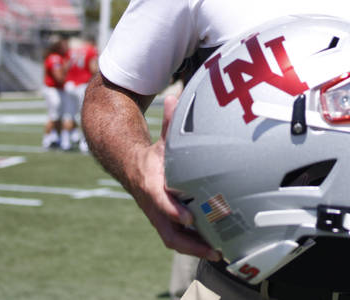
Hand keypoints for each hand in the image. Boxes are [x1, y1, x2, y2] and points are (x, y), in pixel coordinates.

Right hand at [129, 92, 220, 261]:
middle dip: (189, 241)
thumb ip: (171, 122)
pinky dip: (194, 246)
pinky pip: (177, 239)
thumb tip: (176, 96)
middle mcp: (153, 204)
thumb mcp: (161, 139)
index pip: (161, 200)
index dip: (174, 209)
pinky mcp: (163, 222)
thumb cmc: (153, 154)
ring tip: (219, 253)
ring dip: (194, 249)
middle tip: (213, 247)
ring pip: (173, 239)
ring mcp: (157, 216)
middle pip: (168, 230)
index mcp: (151, 184)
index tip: (190, 216)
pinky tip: (215, 249)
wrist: (129, 166)